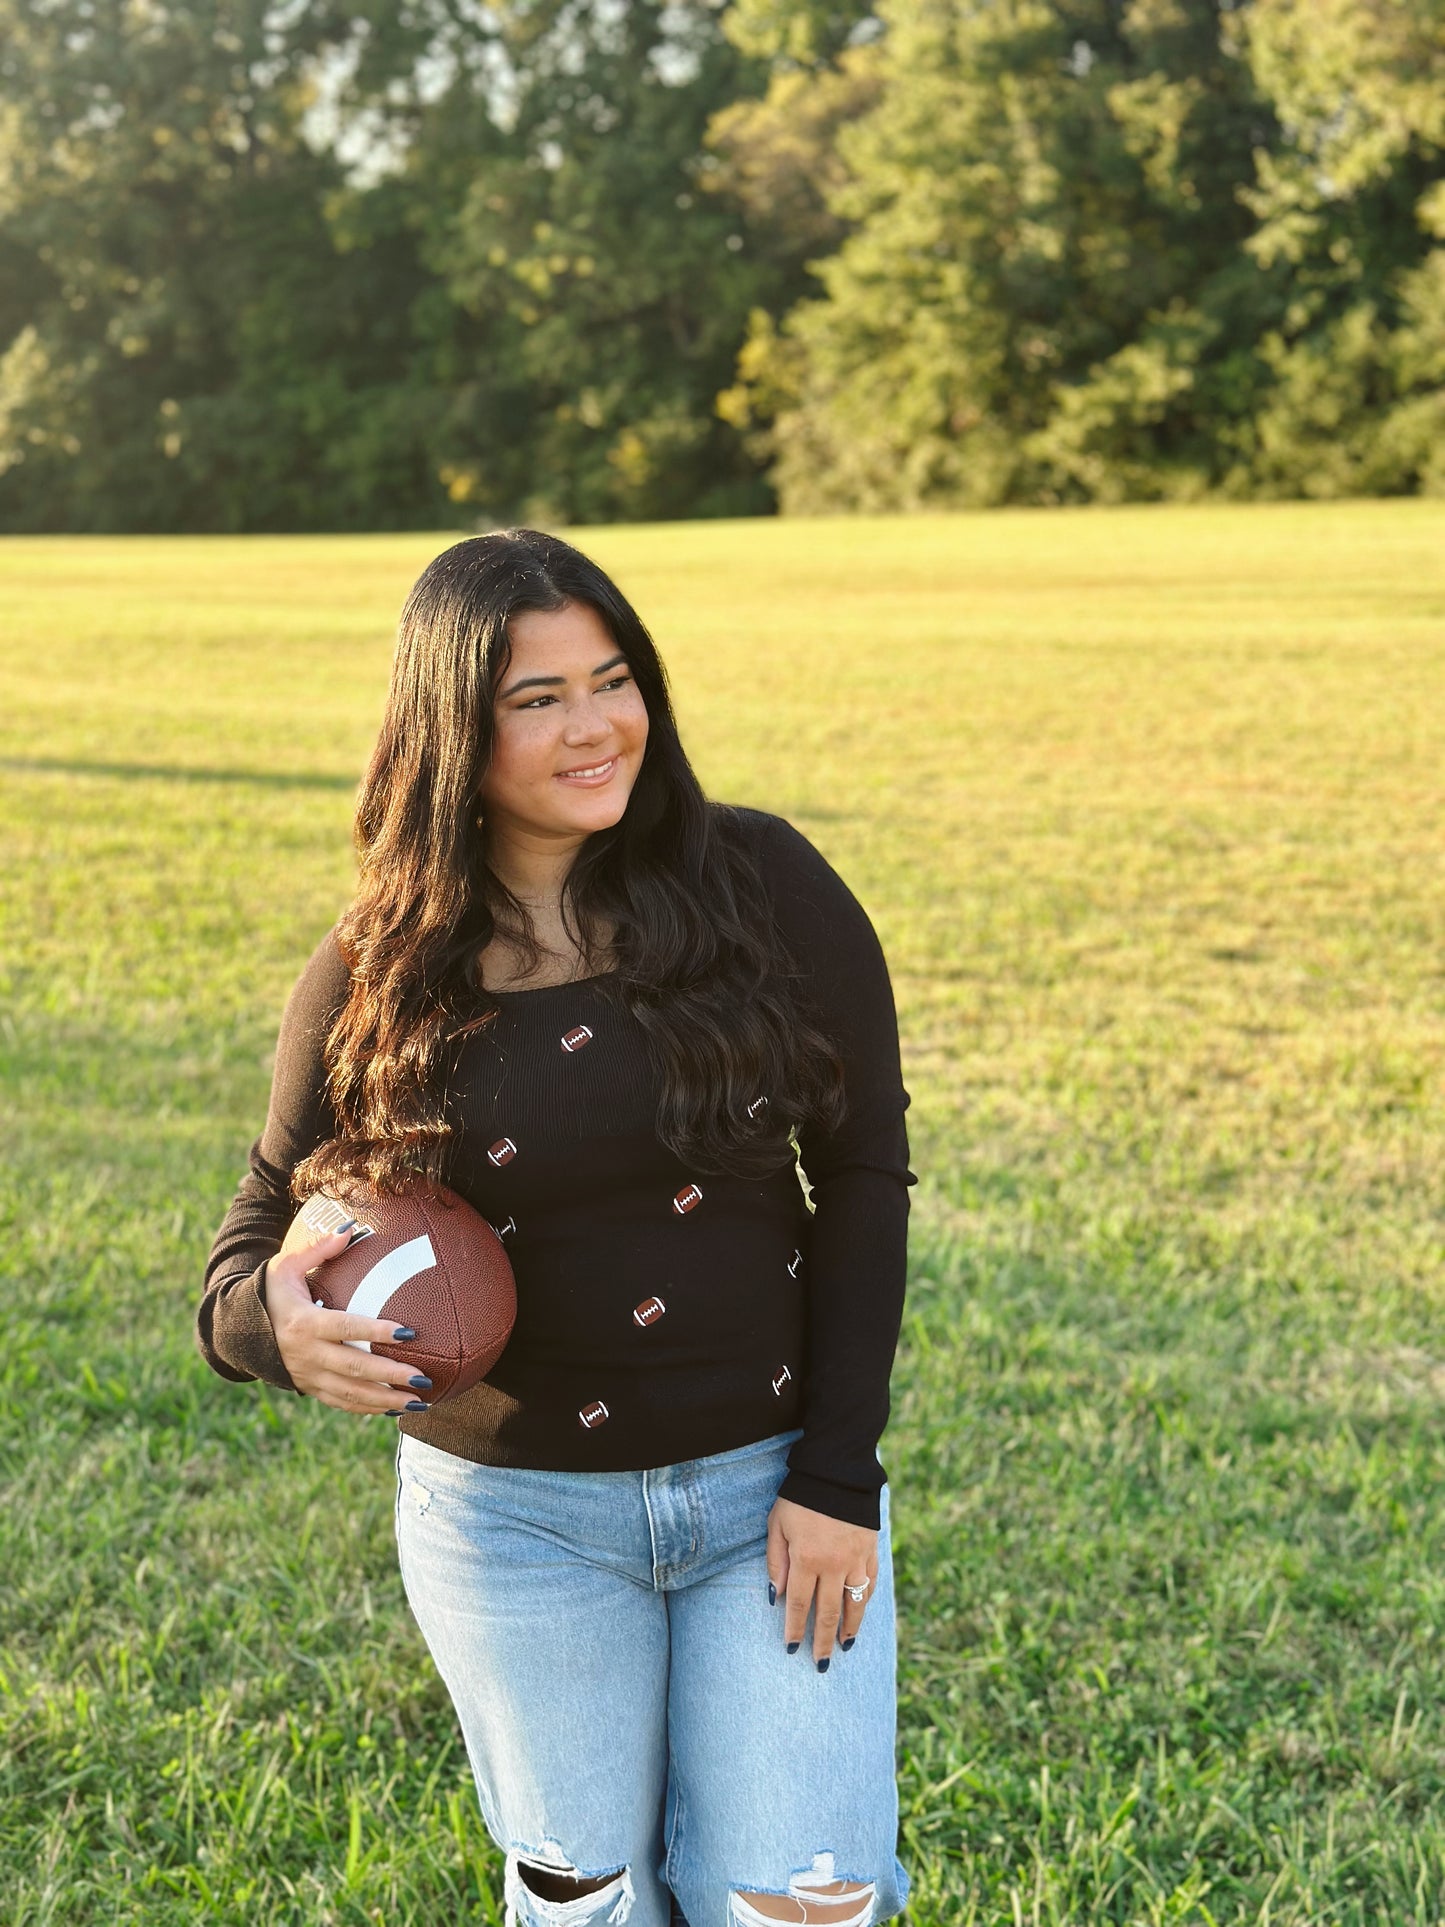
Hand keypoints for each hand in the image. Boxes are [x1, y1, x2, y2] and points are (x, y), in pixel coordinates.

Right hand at [263, 1214, 426, 1415]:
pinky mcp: (309, 1388)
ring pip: (350, 1393)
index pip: (344, 1327)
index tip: (408, 1332)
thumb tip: (350, 1230)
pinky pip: (342, 1403)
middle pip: (353, 1367)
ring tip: (420, 1402)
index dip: (375, 1331)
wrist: (238, 1330)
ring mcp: (307, 1375)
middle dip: (389, 1375)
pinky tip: (397, 1409)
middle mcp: (306, 1353)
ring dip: (386, 1400)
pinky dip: (369, 1409)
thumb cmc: (270, 1292)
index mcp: (303, 1322)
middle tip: (423, 1377)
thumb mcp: (285, 1266)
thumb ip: (317, 1249)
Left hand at [766, 1497, 878, 1666]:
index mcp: (806, 1559)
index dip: (795, 1629)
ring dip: (849, 1628)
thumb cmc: (800, 1496)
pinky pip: (870, 1583)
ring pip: (854, 1603)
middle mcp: (833, 1565)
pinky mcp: (871, 1550)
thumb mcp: (777, 1524)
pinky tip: (860, 1613)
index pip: (798, 1605)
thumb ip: (776, 1561)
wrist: (837, 1470)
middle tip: (821, 1664)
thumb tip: (775, 1596)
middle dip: (823, 1641)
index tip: (792, 1649)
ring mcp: (856, 1559)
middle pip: (828, 1612)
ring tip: (845, 1647)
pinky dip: (865, 1601)